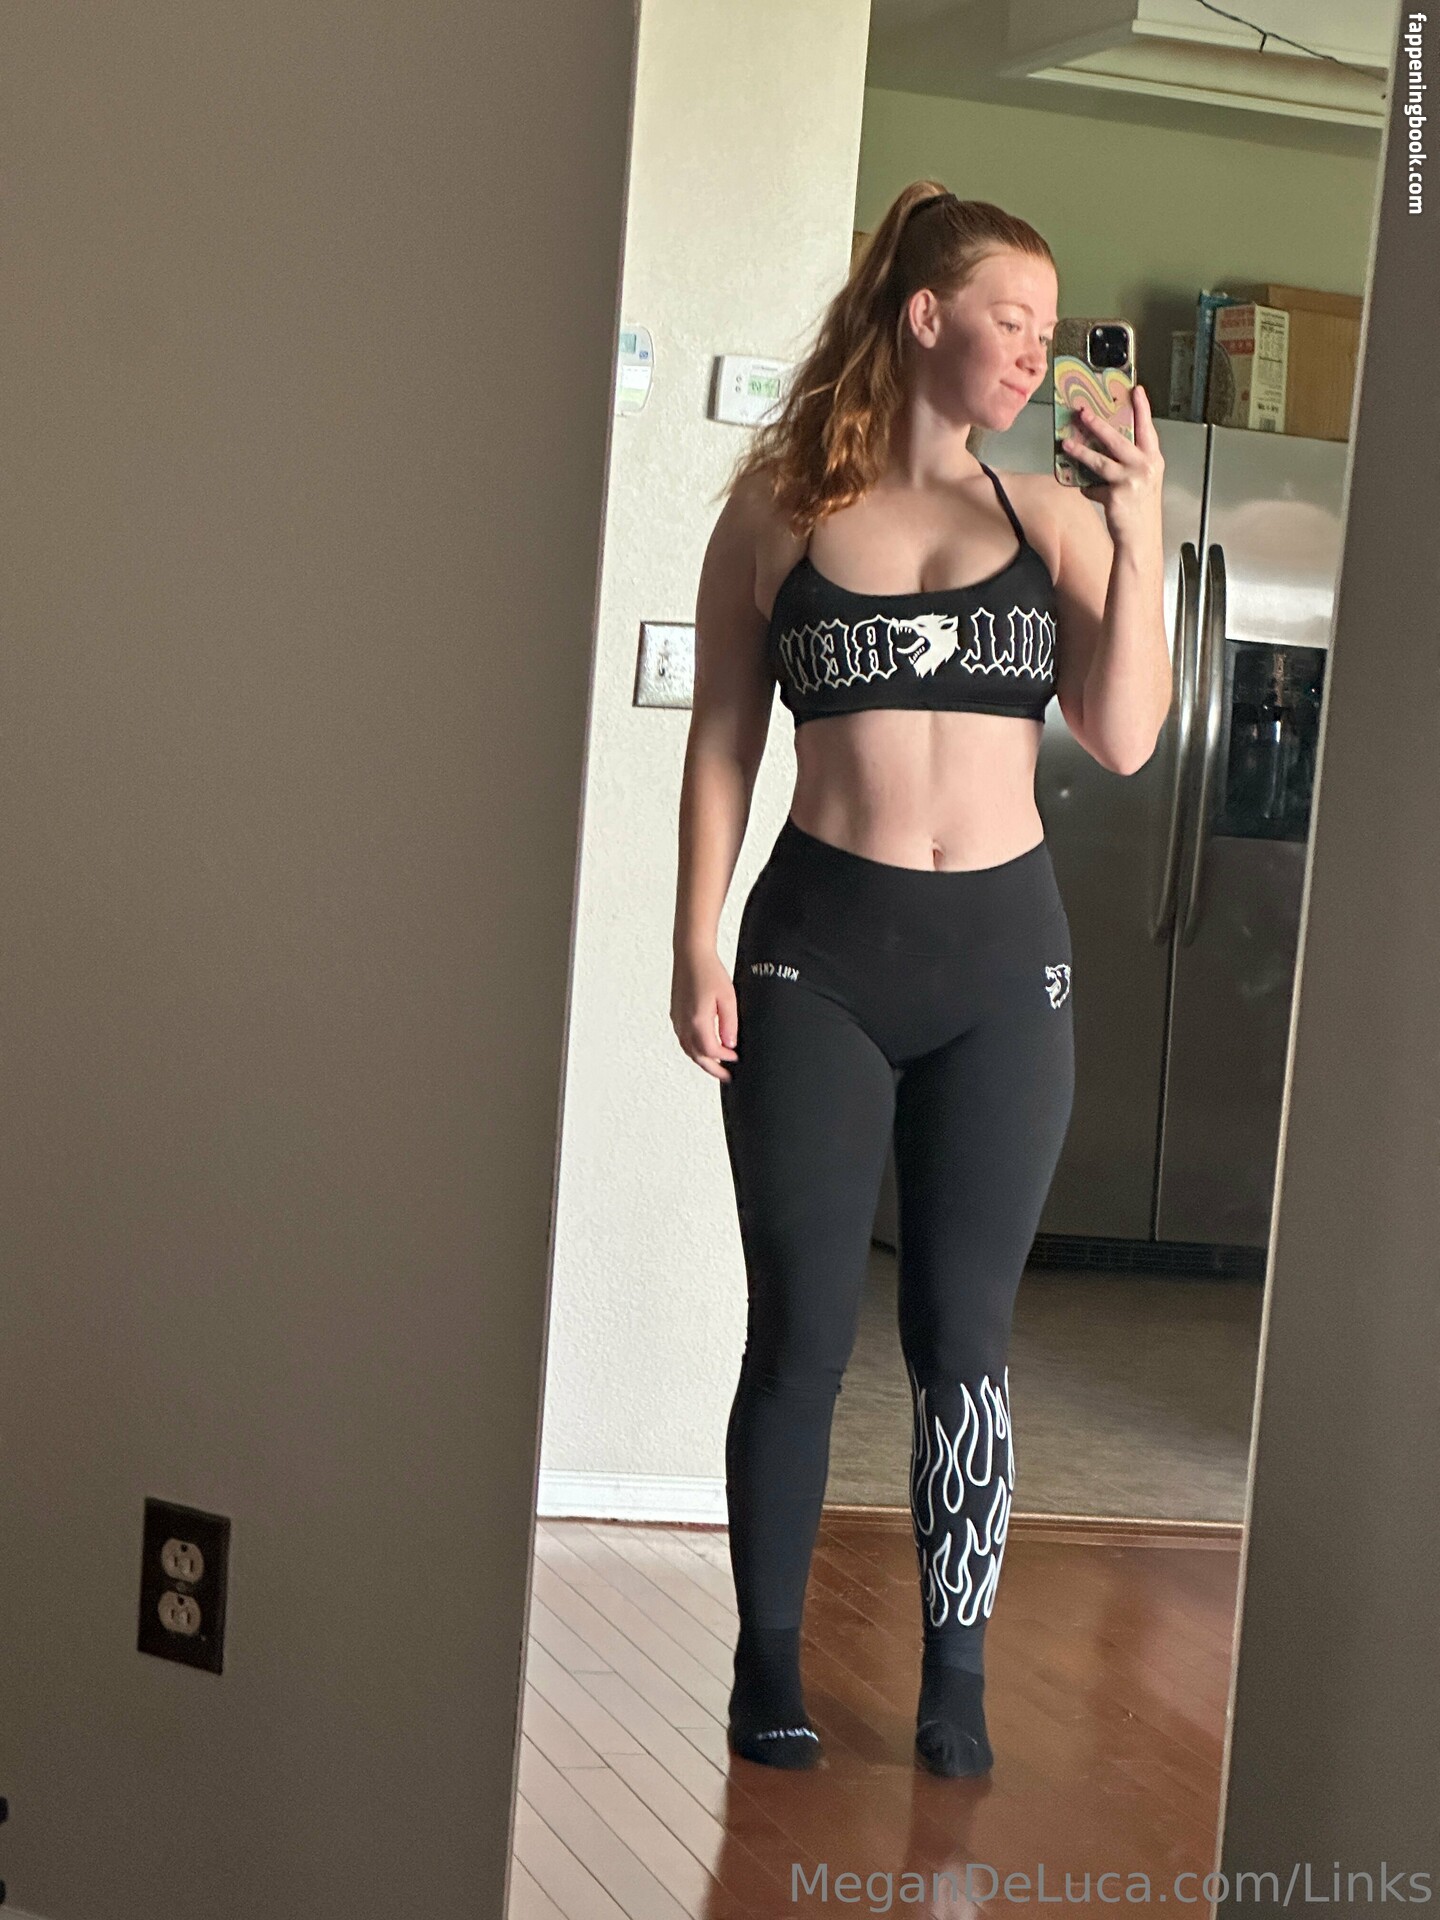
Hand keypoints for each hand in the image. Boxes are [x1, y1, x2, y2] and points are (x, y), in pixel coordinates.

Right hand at [670, 948, 739, 1082]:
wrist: (691, 955)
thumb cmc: (709, 971)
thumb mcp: (728, 998)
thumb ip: (730, 1024)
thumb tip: (730, 1044)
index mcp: (697, 1020)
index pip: (711, 1050)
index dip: (725, 1058)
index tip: (735, 1058)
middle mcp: (683, 1023)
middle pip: (697, 1056)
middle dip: (712, 1068)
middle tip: (725, 1076)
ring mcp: (677, 1019)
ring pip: (688, 1050)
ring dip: (702, 1060)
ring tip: (715, 1065)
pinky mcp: (675, 1014)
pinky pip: (683, 1040)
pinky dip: (694, 1049)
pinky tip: (703, 1047)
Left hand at [1061, 382, 1163, 551]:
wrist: (1140, 539)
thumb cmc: (1141, 510)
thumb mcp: (1143, 481)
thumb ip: (1129, 464)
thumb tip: (1102, 449)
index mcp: (1153, 460)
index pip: (1147, 428)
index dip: (1142, 408)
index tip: (1135, 389)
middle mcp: (1144, 467)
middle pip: (1118, 439)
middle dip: (1098, 424)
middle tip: (1083, 412)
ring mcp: (1130, 481)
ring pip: (1099, 461)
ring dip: (1080, 451)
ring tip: (1066, 443)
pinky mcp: (1115, 495)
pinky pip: (1093, 487)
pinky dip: (1087, 489)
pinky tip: (1086, 489)